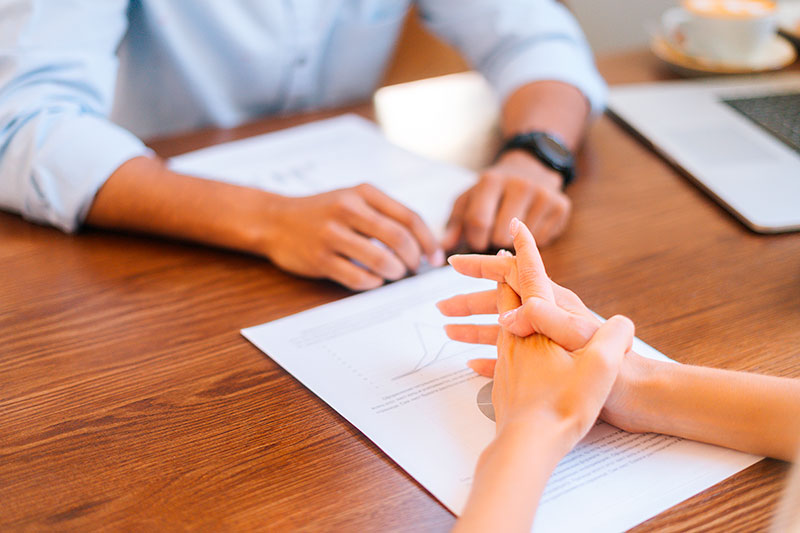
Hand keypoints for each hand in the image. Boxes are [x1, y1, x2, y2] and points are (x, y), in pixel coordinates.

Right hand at [263, 184, 442, 290]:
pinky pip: (358, 277)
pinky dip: (373, 282)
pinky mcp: (320, 258)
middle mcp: (348, 209)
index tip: (435, 259)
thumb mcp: (353, 199)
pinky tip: (374, 280)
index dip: (428, 242)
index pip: (409, 217)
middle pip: (399, 239)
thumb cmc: (323, 212)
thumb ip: (385, 214)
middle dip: (413, 259)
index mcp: (363, 192)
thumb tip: (423, 243)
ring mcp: (332, 234)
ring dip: (395, 272)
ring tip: (394, 274)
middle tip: (413, 269)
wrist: (274, 220)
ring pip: (380, 260)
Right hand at [437, 218, 644, 429]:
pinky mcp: (545, 366)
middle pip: (500, 299)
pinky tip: (471, 363)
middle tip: (442, 302)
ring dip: (472, 326)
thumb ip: (548, 319)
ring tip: (447, 329)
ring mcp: (544, 341)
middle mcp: (546, 317)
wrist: (637, 397)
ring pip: (499, 328)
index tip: (459, 258)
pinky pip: (509, 358)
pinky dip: (488, 358)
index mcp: (554, 305)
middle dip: (469, 297)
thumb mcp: (581, 339)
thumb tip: (510, 312)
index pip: (516, 273)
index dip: (488, 263)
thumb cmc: (617, 371)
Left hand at [442, 151, 570, 251]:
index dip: (474, 240)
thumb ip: (454, 225)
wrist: (530, 167)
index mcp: (491, 180)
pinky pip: (543, 241)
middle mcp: (520, 184)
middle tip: (496, 234)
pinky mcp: (561, 206)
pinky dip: (534, 242)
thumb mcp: (468, 199)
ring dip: (515, 244)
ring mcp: (543, 194)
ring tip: (513, 228)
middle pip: (500, 237)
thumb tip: (443, 249)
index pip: (477, 222)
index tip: (477, 241)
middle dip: (494, 243)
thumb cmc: (492, 190)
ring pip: (523, 244)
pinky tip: (531, 225)